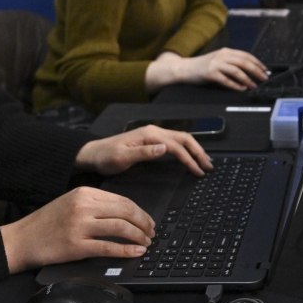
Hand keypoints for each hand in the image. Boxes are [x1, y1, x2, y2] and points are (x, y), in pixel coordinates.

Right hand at [0, 187, 155, 273]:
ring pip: (121, 228)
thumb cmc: (45, 223)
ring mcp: (80, 226)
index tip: (148, 220)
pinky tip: (136, 251)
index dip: (140, 212)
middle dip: (144, 223)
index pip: (123, 200)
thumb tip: (125, 213)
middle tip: (151, 232)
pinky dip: (127, 250)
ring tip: (146, 242)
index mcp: (84, 193)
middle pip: (126, 211)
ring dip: (139, 236)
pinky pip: (109, 247)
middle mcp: (84, 206)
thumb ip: (95, 204)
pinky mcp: (76, 246)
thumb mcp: (70, 202)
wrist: (21, 239)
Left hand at [75, 125, 212, 176]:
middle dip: (198, 152)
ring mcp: (154, 134)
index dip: (189, 159)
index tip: (198, 171)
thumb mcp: (122, 158)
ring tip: (204, 162)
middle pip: (184, 138)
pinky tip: (190, 156)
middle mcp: (154, 131)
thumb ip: (144, 153)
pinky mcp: (152, 139)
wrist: (93, 153)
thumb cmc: (106, 157)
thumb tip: (164, 149)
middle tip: (208, 166)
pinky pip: (175, 141)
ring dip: (195, 149)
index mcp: (149, 135)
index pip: (176, 146)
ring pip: (182, 138)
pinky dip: (187, 148)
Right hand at [146, 49, 268, 91]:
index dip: (257, 62)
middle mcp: (222, 56)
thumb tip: (249, 69)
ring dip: (247, 79)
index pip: (245, 55)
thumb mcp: (218, 59)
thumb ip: (231, 62)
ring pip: (237, 71)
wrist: (184, 68)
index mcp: (226, 51)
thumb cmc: (202, 66)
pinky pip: (226, 80)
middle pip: (244, 62)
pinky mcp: (210, 73)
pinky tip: (241, 88)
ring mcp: (216, 64)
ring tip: (253, 85)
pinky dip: (235, 85)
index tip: (264, 70)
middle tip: (263, 78)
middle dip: (256, 70)